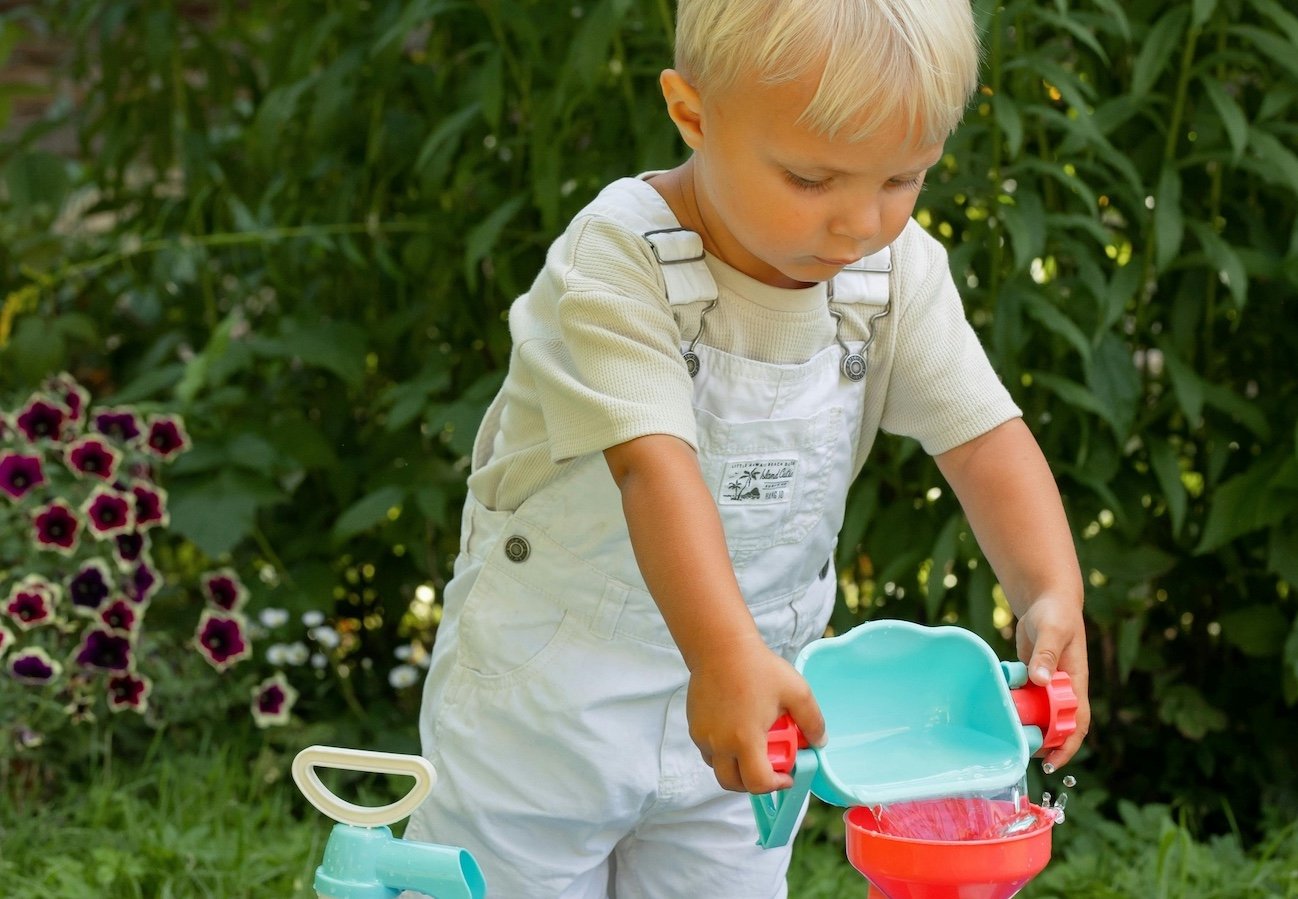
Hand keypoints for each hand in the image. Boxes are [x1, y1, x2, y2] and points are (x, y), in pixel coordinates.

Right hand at [684, 634, 824, 793]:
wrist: (720, 646)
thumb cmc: (758, 667)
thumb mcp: (796, 691)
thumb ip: (813, 720)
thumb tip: (819, 742)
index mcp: (745, 739)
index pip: (757, 783)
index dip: (775, 786)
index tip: (786, 776)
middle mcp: (719, 743)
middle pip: (731, 783)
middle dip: (752, 784)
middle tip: (767, 770)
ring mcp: (703, 735)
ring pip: (717, 767)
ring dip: (735, 767)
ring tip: (751, 747)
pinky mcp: (694, 725)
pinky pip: (708, 749)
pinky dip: (722, 751)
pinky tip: (735, 729)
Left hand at [1015, 593, 1090, 770]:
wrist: (1046, 600)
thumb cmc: (1056, 613)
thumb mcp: (1053, 631)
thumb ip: (1047, 654)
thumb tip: (1041, 680)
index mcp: (1076, 682)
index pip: (1077, 722)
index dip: (1068, 745)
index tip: (1053, 762)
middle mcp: (1063, 688)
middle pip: (1058, 725)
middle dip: (1045, 743)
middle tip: (1023, 755)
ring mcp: (1048, 684)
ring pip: (1041, 715)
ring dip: (1029, 727)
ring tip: (1010, 740)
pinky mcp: (1033, 677)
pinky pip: (1027, 699)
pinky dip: (1017, 707)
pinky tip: (1002, 712)